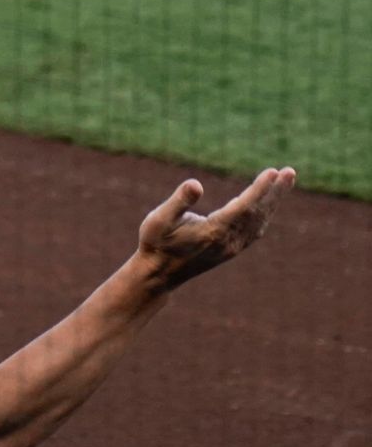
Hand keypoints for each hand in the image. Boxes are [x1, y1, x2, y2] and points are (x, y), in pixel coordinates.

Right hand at [135, 167, 295, 290]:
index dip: (259, 189)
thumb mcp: (159, 219)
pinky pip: (255, 229)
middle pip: (259, 212)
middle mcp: (228, 241)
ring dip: (273, 200)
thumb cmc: (156, 242)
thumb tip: (195, 183)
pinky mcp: (231, 249)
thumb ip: (178, 201)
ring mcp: (232, 247)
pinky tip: (265, 205)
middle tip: (289, 172)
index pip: (244, 207)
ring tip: (284, 181)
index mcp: (214, 232)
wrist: (158, 274)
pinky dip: (264, 213)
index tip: (273, 172)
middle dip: (275, 191)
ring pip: (260, 220)